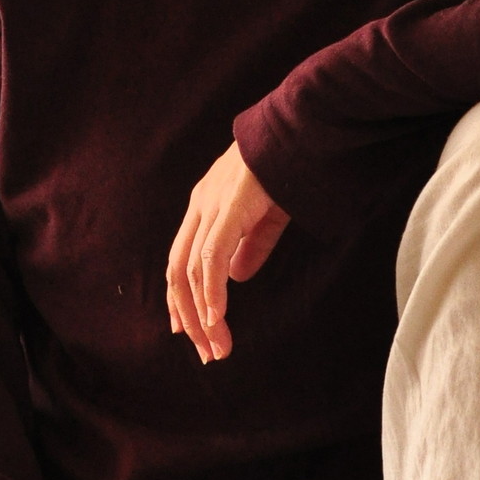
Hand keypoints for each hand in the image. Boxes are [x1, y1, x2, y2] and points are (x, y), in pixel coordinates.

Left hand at [166, 141, 290, 364]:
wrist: (301, 129)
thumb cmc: (287, 167)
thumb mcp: (268, 214)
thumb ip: (251, 245)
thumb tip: (236, 279)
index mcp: (205, 205)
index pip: (180, 259)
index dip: (181, 298)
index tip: (188, 330)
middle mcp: (200, 206)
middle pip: (177, 271)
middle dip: (188, 316)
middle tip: (205, 350)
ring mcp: (211, 206)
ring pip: (190, 271)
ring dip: (202, 314)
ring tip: (217, 345)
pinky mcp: (229, 208)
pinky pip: (211, 259)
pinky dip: (211, 292)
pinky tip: (218, 318)